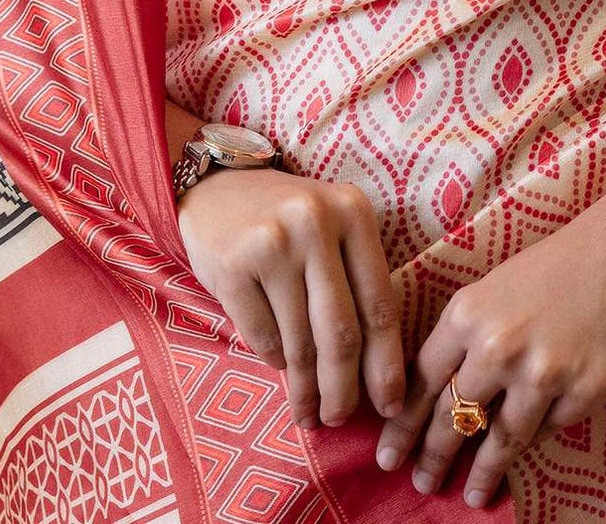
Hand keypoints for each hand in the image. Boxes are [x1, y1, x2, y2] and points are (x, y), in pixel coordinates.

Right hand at [177, 165, 405, 429]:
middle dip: (343, 389)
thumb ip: (357, 282)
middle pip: (341, 332)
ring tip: (309, 411)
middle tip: (339, 418)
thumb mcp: (333, 229)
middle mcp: (315, 223)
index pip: (380, 304)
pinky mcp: (232, 265)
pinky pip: (262, 337)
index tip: (390, 405)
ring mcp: (271, 243)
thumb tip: (378, 375)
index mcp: (353, 211)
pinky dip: (274, 361)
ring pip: (300, 342)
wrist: (216, 186)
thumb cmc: (287, 219)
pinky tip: (278, 367)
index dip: (386, 364)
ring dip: (306, 388)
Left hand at [375, 179, 605, 506]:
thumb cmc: (551, 268)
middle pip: (455, 417)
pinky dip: (534, 438)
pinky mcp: (582, 394)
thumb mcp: (491, 290)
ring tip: (470, 495)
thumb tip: (437, 390)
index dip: (403, 424)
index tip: (388, 454)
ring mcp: (542, 375)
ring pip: (500, 439)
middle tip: (422, 484)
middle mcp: (497, 347)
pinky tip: (523, 453)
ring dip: (482, 472)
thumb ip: (464, 337)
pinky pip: (547, 430)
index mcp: (466, 314)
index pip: (423, 382)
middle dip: (434, 456)